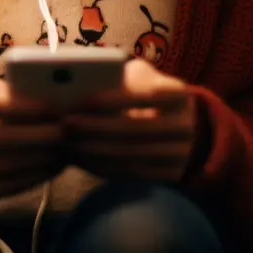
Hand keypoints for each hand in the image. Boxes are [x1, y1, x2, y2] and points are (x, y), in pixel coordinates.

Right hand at [0, 78, 64, 212]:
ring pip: (9, 166)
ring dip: (43, 158)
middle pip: (2, 139)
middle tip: (68, 129)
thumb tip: (39, 91)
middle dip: (41, 135)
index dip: (22, 105)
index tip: (52, 106)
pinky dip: (34, 177)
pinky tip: (51, 168)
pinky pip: (6, 187)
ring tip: (66, 149)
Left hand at [62, 58, 197, 183]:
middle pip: (135, 130)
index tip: (82, 101)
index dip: (112, 100)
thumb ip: (120, 76)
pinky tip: (78, 158)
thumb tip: (84, 84)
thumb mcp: (142, 76)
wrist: (182, 125)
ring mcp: (180, 156)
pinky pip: (129, 174)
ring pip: (130, 156)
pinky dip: (100, 167)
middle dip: (96, 128)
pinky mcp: (167, 177)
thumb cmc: (147, 90)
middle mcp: (186, 127)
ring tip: (66, 142)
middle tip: (65, 123)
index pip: (144, 97)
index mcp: (180, 95)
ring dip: (93, 151)